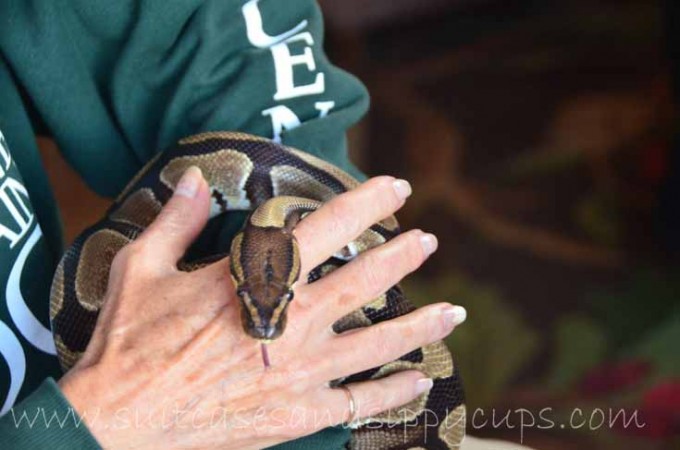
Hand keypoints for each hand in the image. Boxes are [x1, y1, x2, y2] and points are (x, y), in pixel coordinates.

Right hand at [58, 167, 466, 448]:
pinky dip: (394, 394)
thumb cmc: (128, 345)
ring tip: (453, 312)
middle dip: (402, 256)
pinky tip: (421, 383)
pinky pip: (360, 404)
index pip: (327, 228)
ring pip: (378, 345)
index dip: (368, 203)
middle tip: (428, 241)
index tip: (397, 189)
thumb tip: (191, 179)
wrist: (118, 425)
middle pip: (364, 282)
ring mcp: (301, 373)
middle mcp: (291, 324)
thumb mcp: (140, 269)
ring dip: (420, 326)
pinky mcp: (298, 416)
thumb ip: (175, 221)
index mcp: (256, 282)